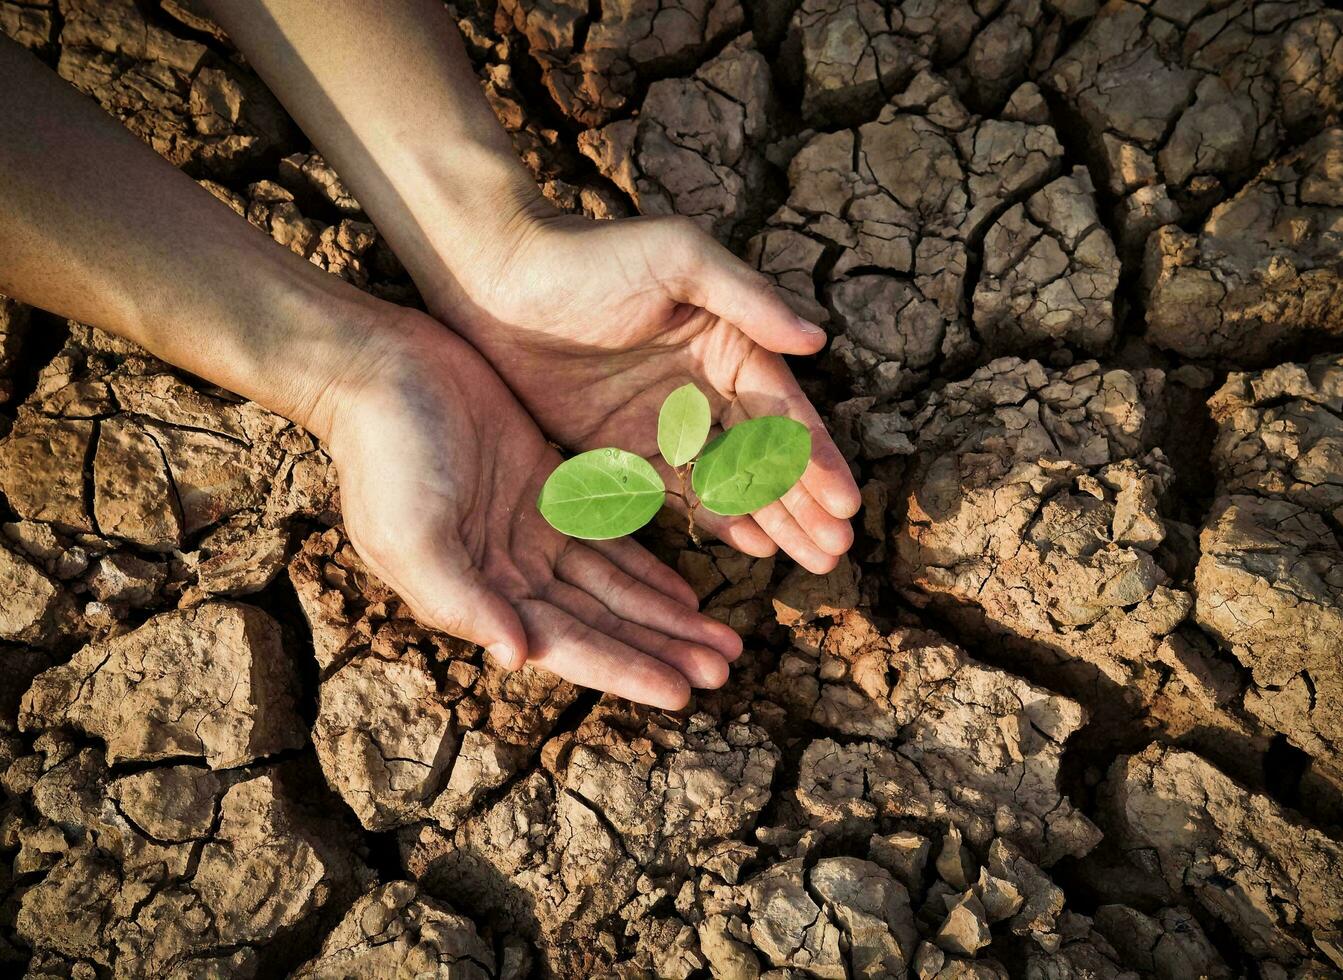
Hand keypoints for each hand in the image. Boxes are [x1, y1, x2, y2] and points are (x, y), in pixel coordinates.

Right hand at [323, 311, 742, 709]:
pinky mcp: (546, 490)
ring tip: (721, 643)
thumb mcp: (413, 534)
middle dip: (660, 650)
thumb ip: (461, 600)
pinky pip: (608, 539)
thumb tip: (517, 657)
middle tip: (724, 672)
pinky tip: (686, 595)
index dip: (624, 669)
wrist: (381, 369)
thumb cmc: (387, 454)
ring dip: (664, 618)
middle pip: (601, 624)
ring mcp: (530, 533)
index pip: (566, 644)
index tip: (682, 693)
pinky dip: (646, 569)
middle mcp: (509, 574)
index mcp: (477, 595)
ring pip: (613, 588)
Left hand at [426, 210, 861, 573]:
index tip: (846, 503)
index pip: (782, 411)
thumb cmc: (592, 255)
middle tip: (836, 552)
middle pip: (766, 455)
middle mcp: (706, 385)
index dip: (816, 459)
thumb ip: (749, 300)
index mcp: (729, 340)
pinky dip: (716, 518)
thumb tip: (819, 340)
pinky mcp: (622, 447)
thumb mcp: (679, 257)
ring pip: (731, 480)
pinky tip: (753, 545)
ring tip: (811, 559)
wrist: (497, 277)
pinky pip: (678, 491)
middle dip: (805, 503)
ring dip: (774, 518)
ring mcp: (665, 420)